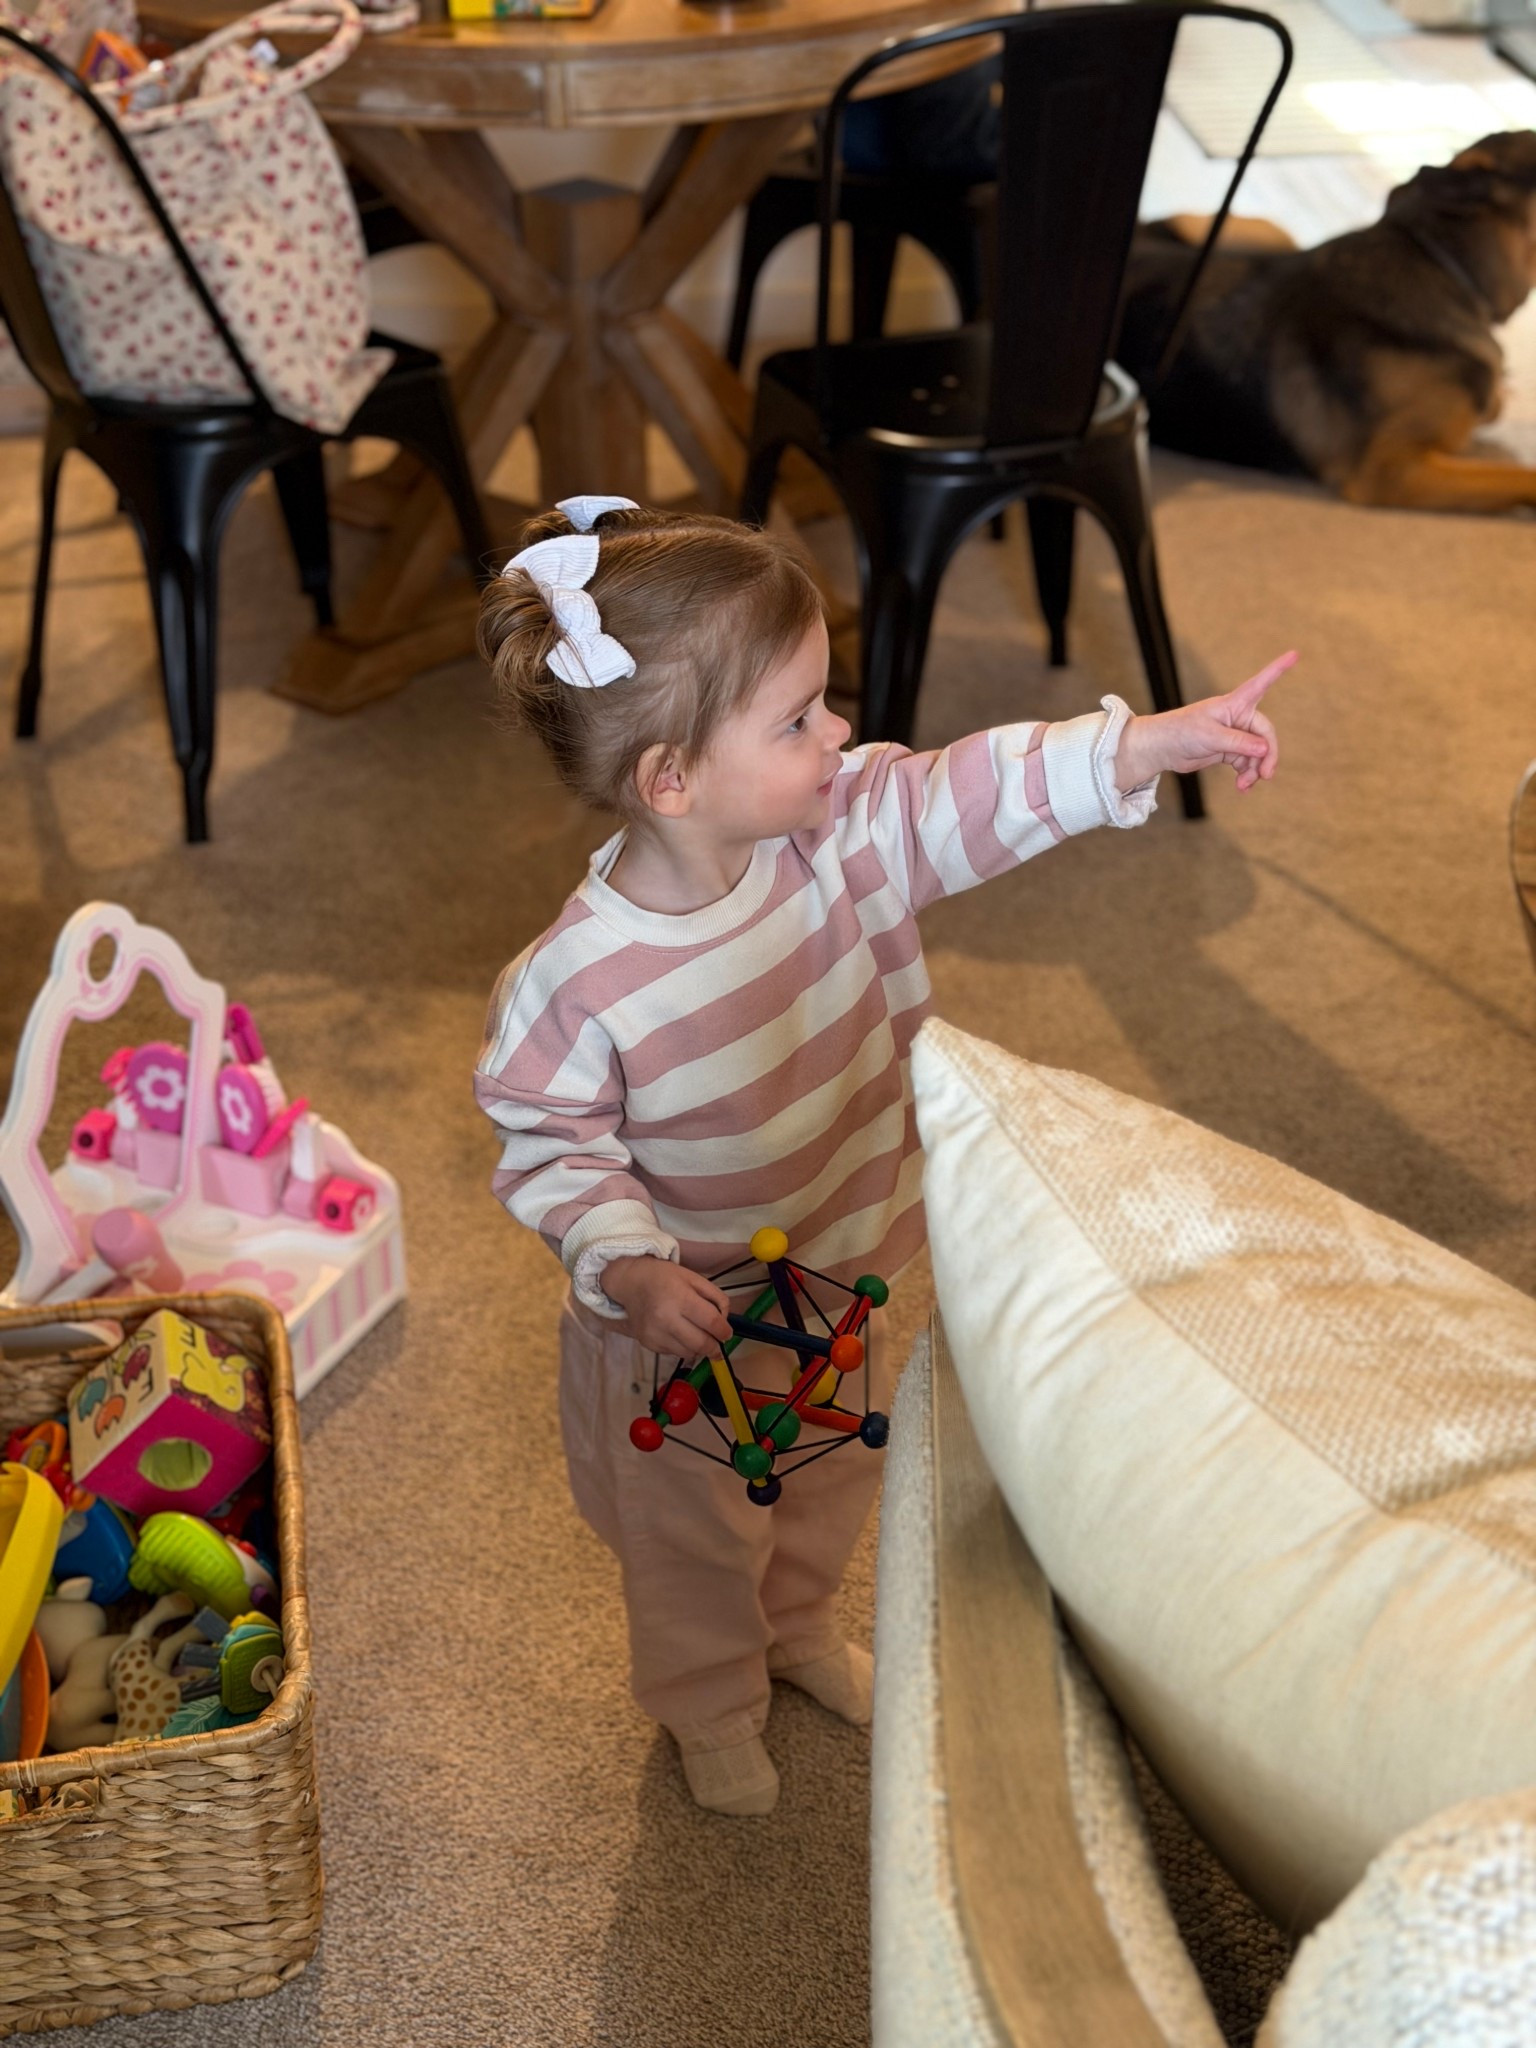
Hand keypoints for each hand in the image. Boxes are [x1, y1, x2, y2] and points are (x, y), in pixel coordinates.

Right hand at [603, 1256, 732, 1357]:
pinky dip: (682, 1347)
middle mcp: (666, 1319)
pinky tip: (679, 1334)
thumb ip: (716, 1297)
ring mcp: (655, 1334)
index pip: (711, 1322)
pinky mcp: (648, 1344)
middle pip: (701, 1344)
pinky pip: (674, 1353)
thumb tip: (724, 1322)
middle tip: (718, 1346)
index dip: (724, 1331)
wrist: (631, 1282)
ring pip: (689, 1353)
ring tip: (698, 1337)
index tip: (727, 1334)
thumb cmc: (665, 1277)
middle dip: (715, 1348)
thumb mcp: (694, 1278)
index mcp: (680, 1298)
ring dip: (698, 1349)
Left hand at [1115, 651, 1294, 793]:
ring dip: (1255, 770)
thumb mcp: (1210, 737)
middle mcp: (1238, 717)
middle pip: (1265, 735)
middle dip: (1267, 755)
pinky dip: (1247, 775)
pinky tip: (1242, 787)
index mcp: (1234, 703)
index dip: (1278, 669)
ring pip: (1258, 753)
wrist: (1162, 748)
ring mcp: (1235, 735)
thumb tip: (1265, 749)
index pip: (1261, 684)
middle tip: (1266, 775)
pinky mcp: (1230, 750)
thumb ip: (1238, 742)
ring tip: (1245, 786)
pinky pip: (1247, 763)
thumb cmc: (1182, 732)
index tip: (1294, 654)